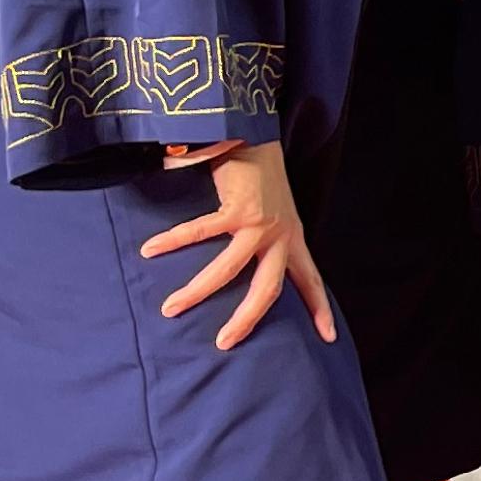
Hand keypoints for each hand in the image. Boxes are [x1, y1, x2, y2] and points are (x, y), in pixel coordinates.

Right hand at [142, 140, 332, 351]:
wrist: (256, 138)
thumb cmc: (261, 182)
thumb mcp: (275, 217)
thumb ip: (264, 244)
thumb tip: (237, 277)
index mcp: (293, 241)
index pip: (311, 281)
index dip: (320, 309)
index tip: (329, 338)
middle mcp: (280, 236)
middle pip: (268, 289)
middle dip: (247, 319)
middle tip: (223, 343)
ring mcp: (260, 224)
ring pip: (230, 269)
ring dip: (198, 291)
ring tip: (170, 309)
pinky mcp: (238, 208)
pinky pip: (202, 232)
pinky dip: (174, 241)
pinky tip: (151, 250)